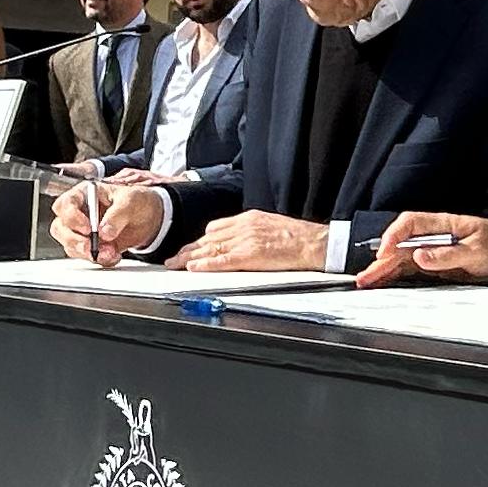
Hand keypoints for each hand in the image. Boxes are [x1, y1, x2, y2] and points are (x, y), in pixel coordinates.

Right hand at [49, 177, 170, 265]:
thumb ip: (117, 214)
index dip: (71, 217)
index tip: (87, 228)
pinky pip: (86, 257)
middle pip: (60, 228)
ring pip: (70, 245)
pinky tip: (114, 255)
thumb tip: (105, 232)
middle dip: (75, 240)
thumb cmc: (137, 201)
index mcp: (85, 194)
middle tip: (92, 247)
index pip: (65, 204)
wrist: (149, 218)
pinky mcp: (90, 246)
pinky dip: (99, 260)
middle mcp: (79, 212)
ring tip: (111, 252)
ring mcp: (82, 231)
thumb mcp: (131, 201)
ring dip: (88, 253)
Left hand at [174, 208, 327, 272]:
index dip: (200, 240)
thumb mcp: (270, 225)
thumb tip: (239, 241)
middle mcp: (243, 226)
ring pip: (210, 248)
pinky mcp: (250, 255)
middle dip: (189, 249)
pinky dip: (205, 264)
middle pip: (208, 238)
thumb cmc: (298, 237)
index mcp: (248, 218)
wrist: (314, 242)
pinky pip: (222, 260)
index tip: (189, 248)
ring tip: (175, 265)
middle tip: (173, 258)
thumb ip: (252, 231)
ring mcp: (245, 240)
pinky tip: (193, 267)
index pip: (216, 228)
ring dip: (190, 258)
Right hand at [354, 211, 487, 286]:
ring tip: (366, 282)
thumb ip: (448, 255)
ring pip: (402, 257)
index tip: (385, 253)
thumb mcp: (477, 252)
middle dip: (382, 259)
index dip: (394, 236)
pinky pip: (410, 267)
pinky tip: (383, 282)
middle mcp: (434, 234)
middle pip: (401, 243)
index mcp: (444, 224)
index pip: (411, 223)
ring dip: (384, 269)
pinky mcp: (434, 260)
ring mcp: (432, 248)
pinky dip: (395, 275)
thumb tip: (419, 257)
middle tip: (366, 276)